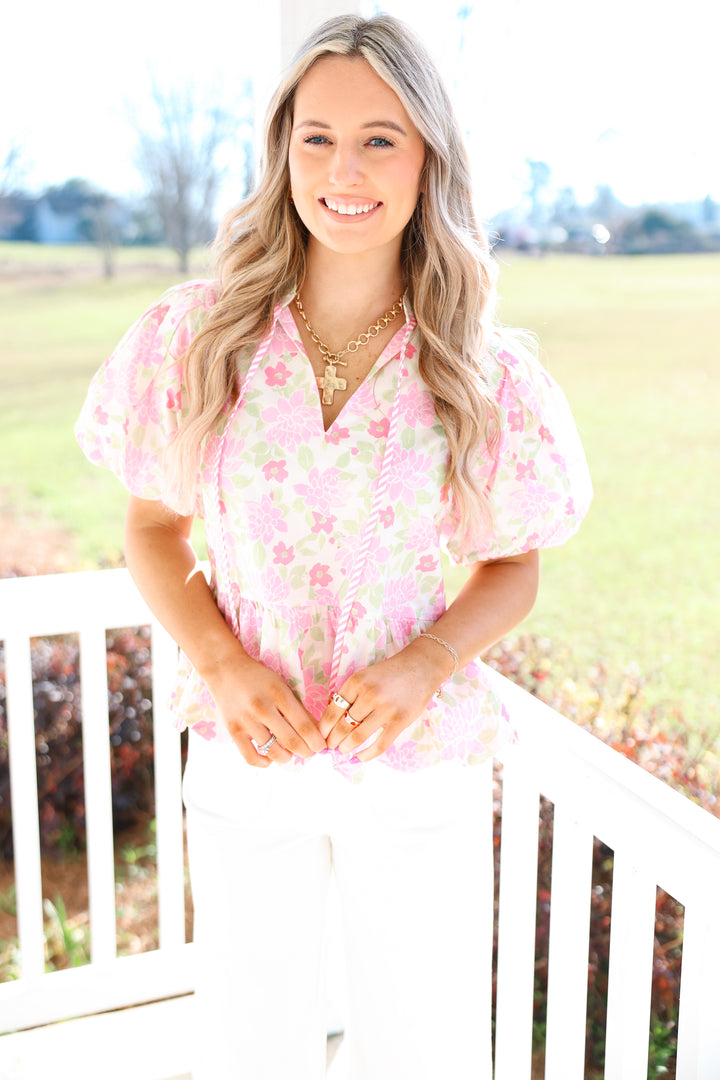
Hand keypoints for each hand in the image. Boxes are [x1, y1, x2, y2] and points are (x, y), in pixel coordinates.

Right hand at [204, 651, 326, 767]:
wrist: (225, 669)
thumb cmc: (258, 678)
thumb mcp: (282, 686)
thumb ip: (297, 708)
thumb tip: (316, 731)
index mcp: (279, 695)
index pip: (304, 726)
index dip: (316, 741)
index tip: (321, 747)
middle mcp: (263, 708)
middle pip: (292, 741)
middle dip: (305, 751)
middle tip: (308, 752)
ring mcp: (246, 721)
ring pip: (273, 752)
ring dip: (286, 757)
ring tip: (289, 753)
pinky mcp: (233, 730)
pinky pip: (251, 757)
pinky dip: (264, 763)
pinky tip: (270, 758)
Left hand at [319, 641, 450, 762]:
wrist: (421, 667)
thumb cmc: (389, 673)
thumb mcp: (364, 676)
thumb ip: (349, 694)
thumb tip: (330, 720)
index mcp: (356, 682)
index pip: (332, 711)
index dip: (324, 728)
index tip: (321, 735)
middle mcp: (369, 695)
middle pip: (342, 726)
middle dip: (332, 740)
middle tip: (329, 746)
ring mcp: (385, 709)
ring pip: (357, 737)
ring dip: (346, 747)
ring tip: (342, 750)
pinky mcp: (399, 721)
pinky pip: (379, 745)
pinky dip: (366, 755)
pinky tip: (358, 758)